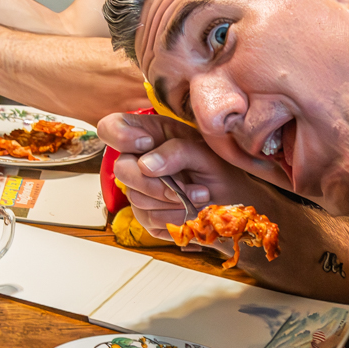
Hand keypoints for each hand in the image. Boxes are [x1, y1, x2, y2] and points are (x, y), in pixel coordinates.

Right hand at [98, 112, 265, 241]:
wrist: (236, 204)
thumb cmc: (223, 170)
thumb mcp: (207, 153)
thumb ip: (177, 151)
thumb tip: (145, 164)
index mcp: (152, 134)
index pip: (112, 127)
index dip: (120, 136)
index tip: (146, 144)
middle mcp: (140, 160)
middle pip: (121, 169)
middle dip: (155, 182)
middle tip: (189, 186)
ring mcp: (141, 189)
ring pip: (136, 198)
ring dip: (172, 203)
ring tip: (201, 197)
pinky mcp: (146, 215)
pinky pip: (148, 220)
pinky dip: (174, 219)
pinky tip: (192, 212)